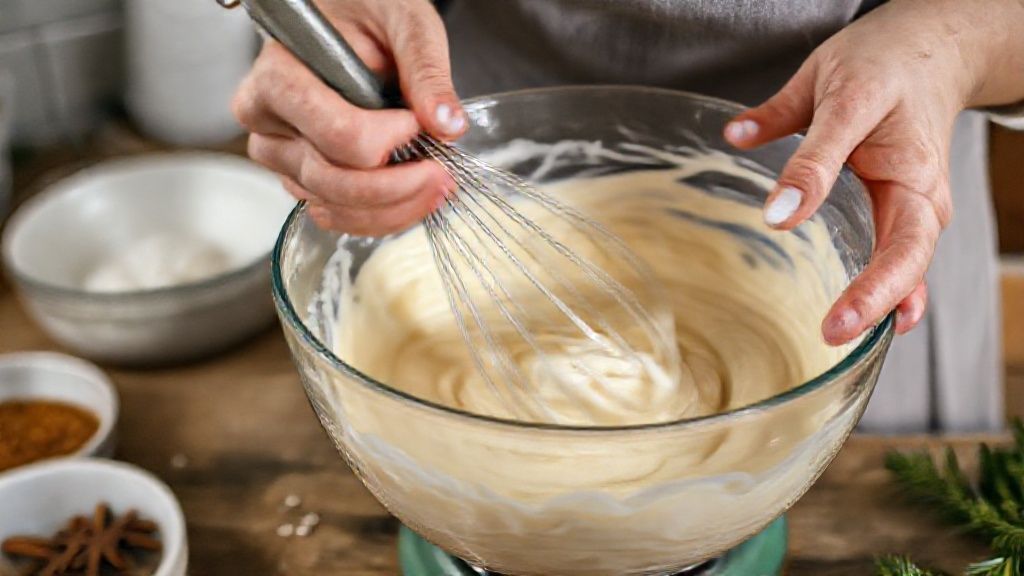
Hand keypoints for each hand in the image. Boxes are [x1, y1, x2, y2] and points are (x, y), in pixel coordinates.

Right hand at [232, 0, 463, 235]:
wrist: (347, 17)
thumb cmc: (365, 10)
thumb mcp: (405, 22)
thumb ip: (426, 70)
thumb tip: (446, 125)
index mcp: (279, 75)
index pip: (335, 134)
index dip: (386, 140)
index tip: (416, 122)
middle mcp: (267, 121)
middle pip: (332, 179)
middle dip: (396, 186)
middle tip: (441, 173)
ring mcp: (281, 154)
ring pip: (334, 206)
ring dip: (393, 208)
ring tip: (436, 187)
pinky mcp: (300, 176)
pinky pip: (337, 215)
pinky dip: (380, 216)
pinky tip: (413, 198)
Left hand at [723, 0, 1023, 345]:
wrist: (927, 56)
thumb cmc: (879, 67)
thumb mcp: (832, 86)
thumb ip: (792, 127)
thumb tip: (744, 156)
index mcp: (903, 153)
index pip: (869, 186)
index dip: (820, 194)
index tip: (781, 217)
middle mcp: (921, 190)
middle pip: (907, 251)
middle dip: (873, 294)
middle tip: (833, 330)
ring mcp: (920, 208)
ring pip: (911, 265)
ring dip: (881, 304)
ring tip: (844, 338)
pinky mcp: (909, 218)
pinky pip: (906, 264)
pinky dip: (894, 297)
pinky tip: (872, 328)